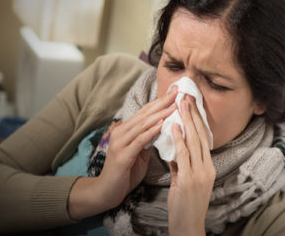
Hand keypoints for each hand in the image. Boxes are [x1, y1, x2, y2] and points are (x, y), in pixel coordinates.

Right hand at [97, 85, 177, 207]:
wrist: (107, 191)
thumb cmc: (125, 173)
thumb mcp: (139, 154)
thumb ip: (148, 140)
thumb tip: (162, 128)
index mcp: (125, 131)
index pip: (145, 112)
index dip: (160, 102)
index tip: (175, 92)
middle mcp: (121, 133)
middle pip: (144, 114)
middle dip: (162, 102)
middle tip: (177, 92)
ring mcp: (120, 143)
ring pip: (142, 124)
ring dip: (159, 114)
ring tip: (174, 105)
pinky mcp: (122, 155)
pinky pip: (139, 140)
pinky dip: (150, 131)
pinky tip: (161, 124)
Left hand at [168, 95, 215, 235]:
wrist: (188, 227)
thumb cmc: (185, 206)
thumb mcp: (183, 182)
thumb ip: (180, 167)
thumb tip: (173, 154)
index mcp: (207, 167)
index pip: (202, 139)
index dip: (196, 121)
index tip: (190, 105)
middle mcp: (206, 168)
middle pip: (200, 136)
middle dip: (192, 115)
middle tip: (186, 96)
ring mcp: (199, 174)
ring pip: (194, 141)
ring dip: (186, 121)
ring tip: (181, 104)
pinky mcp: (188, 180)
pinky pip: (183, 155)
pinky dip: (178, 139)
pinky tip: (173, 127)